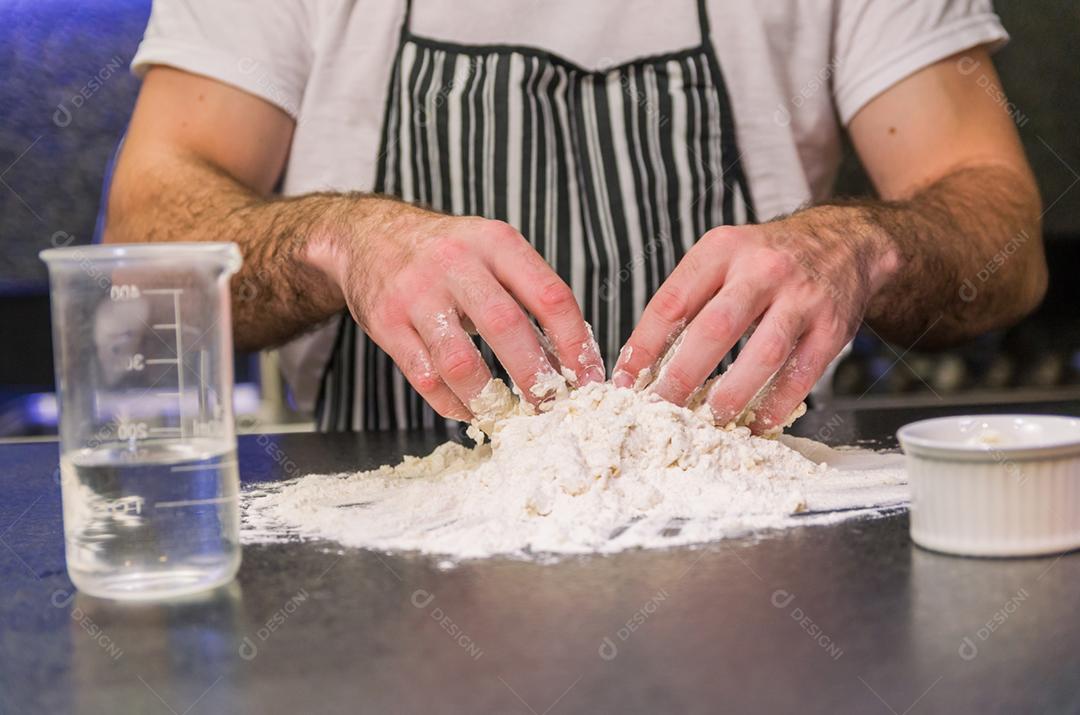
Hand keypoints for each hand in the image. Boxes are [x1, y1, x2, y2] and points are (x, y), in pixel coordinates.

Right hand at [307, 200, 604, 419]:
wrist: (368, 236)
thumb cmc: (446, 252)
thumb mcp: (491, 251)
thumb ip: (529, 294)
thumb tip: (572, 359)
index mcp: (495, 243)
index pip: (550, 295)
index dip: (576, 343)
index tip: (589, 379)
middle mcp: (456, 264)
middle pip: (506, 327)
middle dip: (536, 377)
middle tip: (553, 408)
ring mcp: (417, 294)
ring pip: (460, 362)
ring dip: (490, 399)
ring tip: (508, 416)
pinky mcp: (387, 324)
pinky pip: (425, 377)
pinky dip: (453, 404)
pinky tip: (471, 411)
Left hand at [612, 206, 898, 432]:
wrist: (845, 242)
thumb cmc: (768, 259)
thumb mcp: (723, 257)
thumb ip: (689, 298)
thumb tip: (644, 361)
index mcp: (722, 250)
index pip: (673, 301)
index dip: (644, 344)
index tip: (626, 379)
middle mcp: (762, 269)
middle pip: (715, 328)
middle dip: (682, 375)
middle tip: (660, 408)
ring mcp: (801, 297)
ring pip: (763, 352)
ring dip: (732, 393)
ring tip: (709, 420)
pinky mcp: (832, 326)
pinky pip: (802, 372)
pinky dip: (777, 403)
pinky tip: (757, 422)